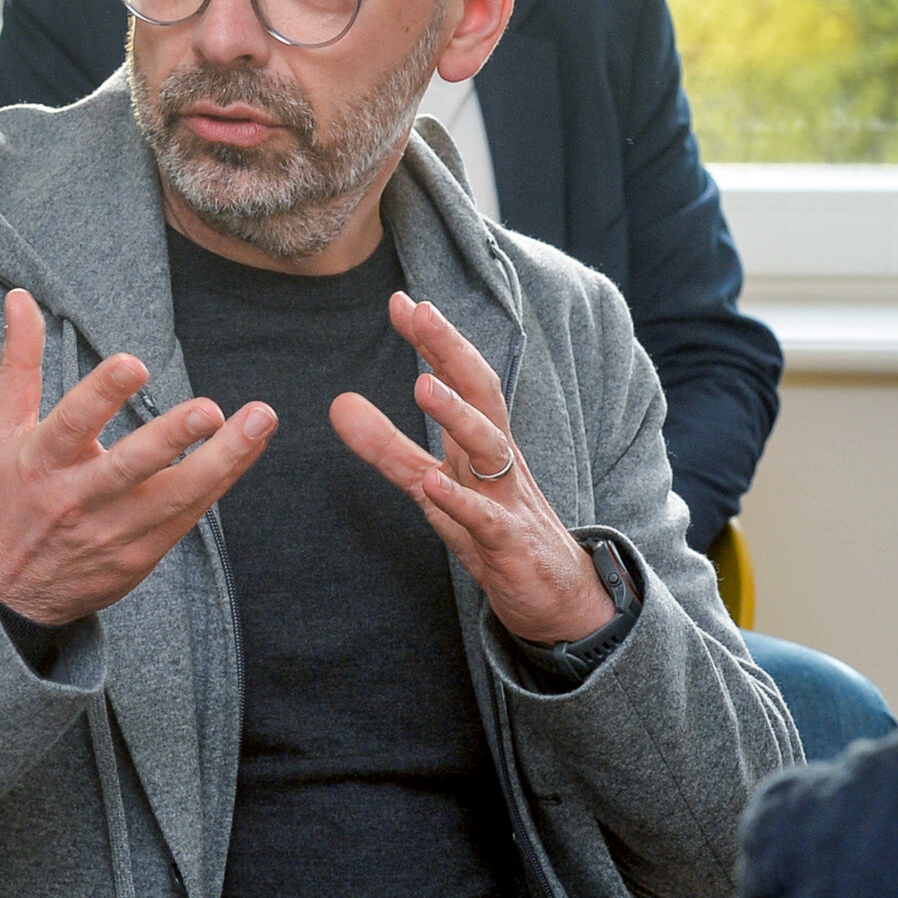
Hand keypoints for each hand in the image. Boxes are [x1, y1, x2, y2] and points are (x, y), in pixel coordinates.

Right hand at [0, 289, 276, 625]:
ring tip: (260, 420)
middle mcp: (78, 498)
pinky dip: (222, 481)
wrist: (11, 592)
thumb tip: (21, 299)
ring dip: (223, 460)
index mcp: (41, 462)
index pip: (72, 424)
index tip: (134, 364)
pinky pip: (190, 515)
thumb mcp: (1, 432)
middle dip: (171, 438)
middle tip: (211, 409)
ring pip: (174, 496)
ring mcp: (114, 531)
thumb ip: (20, 364)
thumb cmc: (9, 497)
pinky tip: (251, 448)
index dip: (101, 394)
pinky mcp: (142, 554)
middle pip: (129, 468)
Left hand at [331, 292, 612, 645]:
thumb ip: (387, 447)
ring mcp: (508, 499)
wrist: (559, 597)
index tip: (401, 301)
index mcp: (479, 441)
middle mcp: (498, 460)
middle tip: (421, 312)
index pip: (460, 378)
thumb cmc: (496, 530)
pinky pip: (485, 520)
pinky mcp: (508, 545)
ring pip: (489, 449)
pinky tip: (434, 486)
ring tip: (423, 387)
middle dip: (452, 351)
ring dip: (458, 416)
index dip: (434, 340)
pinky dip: (460, 504)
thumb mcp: (432, 485)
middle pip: (481, 394)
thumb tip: (338, 404)